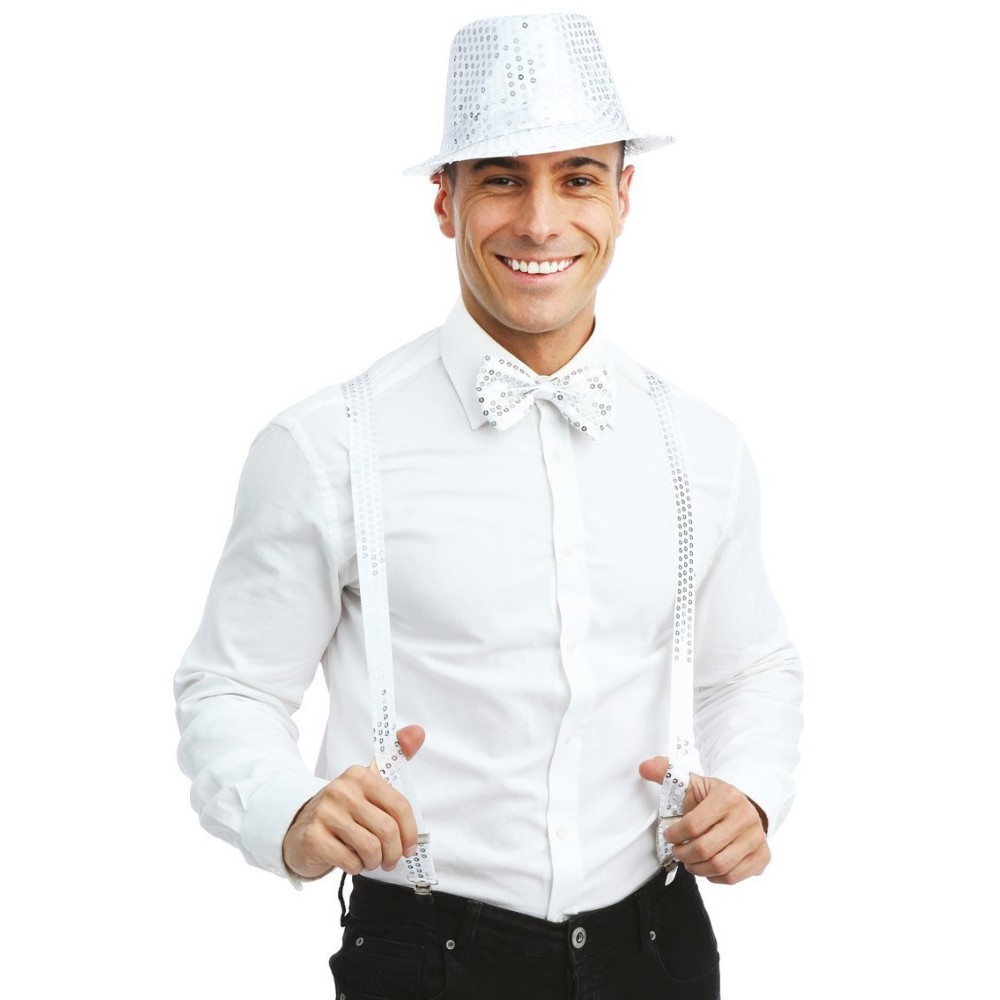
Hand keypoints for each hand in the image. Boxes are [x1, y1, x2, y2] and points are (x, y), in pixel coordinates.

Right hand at [282, 725, 425, 879]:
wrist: (300, 828)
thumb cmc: (343, 809)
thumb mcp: (369, 783)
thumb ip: (395, 757)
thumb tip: (418, 731)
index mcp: (360, 775)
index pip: (399, 806)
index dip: (410, 832)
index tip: (409, 847)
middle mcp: (342, 790)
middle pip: (387, 830)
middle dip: (393, 852)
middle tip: (390, 860)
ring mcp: (325, 812)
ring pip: (370, 848)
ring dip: (375, 861)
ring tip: (370, 859)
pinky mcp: (313, 837)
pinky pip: (350, 861)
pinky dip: (356, 867)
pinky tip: (351, 860)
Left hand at [638, 756, 769, 884]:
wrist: (745, 806)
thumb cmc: (713, 798)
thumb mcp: (692, 782)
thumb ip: (667, 772)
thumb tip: (643, 767)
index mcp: (728, 797)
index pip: (694, 824)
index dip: (675, 834)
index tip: (668, 835)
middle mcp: (746, 817)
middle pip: (706, 848)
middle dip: (684, 854)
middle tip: (677, 852)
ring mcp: (757, 838)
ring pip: (719, 866)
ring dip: (697, 868)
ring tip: (689, 861)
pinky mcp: (762, 857)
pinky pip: (733, 877)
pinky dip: (714, 877)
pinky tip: (706, 867)